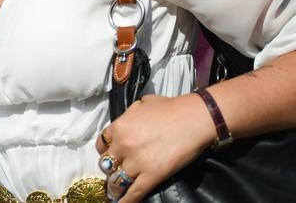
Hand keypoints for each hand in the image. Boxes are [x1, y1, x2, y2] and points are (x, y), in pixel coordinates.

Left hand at [95, 94, 214, 201]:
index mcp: (119, 126)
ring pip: (116, 181)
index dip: (105, 153)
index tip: (109, 158)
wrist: (194, 119)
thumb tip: (129, 119)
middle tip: (115, 175)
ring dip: (114, 189)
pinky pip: (134, 192)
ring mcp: (137, 161)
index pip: (101, 145)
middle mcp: (123, 144)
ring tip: (115, 194)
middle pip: (107, 164)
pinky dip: (126, 201)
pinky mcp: (152, 175)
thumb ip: (130, 113)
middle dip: (110, 170)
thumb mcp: (143, 103)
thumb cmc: (172, 108)